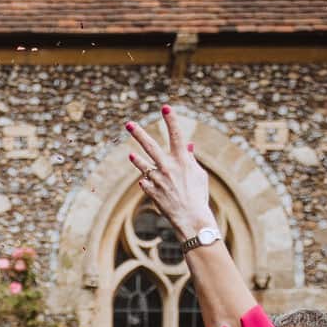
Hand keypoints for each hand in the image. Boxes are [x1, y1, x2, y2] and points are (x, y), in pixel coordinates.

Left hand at [125, 107, 216, 240]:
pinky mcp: (151, 192)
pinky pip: (145, 183)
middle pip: (150, 146)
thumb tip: (189, 145)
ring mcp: (157, 180)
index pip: (176, 135)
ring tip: (131, 154)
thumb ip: (191, 159)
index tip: (165, 107)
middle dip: (139, 133)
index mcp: (182, 160)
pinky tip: (148, 182)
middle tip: (128, 123)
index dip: (171, 120)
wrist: (191, 218)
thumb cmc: (198, 195)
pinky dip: (146, 181)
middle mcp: (168, 167)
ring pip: (143, 165)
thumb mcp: (198, 174)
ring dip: (137, 159)